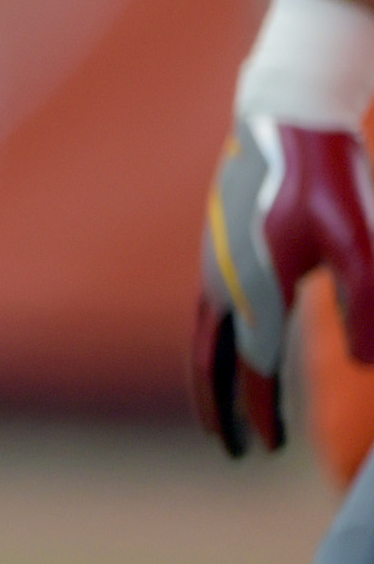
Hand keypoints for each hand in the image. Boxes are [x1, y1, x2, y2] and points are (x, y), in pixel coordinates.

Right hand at [196, 116, 373, 456]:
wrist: (284, 114)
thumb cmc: (328, 175)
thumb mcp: (359, 239)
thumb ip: (364, 302)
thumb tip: (366, 365)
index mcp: (256, 293)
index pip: (256, 372)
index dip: (262, 414)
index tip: (268, 449)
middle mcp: (224, 287)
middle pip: (213, 367)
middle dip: (223, 412)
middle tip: (234, 448)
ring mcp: (214, 267)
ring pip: (205, 342)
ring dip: (212, 382)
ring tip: (223, 408)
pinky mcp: (217, 248)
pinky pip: (208, 314)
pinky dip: (213, 346)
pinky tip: (231, 347)